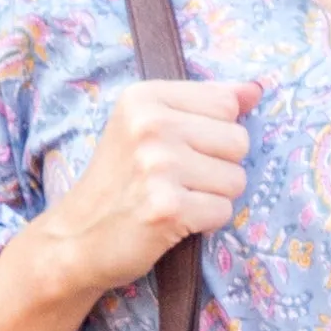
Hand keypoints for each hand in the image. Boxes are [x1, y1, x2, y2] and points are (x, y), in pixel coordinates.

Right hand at [41, 76, 261, 303]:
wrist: (75, 240)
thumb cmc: (118, 185)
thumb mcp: (148, 129)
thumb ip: (203, 105)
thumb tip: (255, 90)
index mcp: (145, 97)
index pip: (226, 103)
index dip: (215, 133)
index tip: (179, 150)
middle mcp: (150, 125)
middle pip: (238, 141)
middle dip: (219, 167)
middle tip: (178, 181)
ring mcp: (158, 166)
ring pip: (236, 179)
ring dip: (213, 197)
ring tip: (175, 200)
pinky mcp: (167, 207)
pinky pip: (223, 211)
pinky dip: (205, 223)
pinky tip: (173, 222)